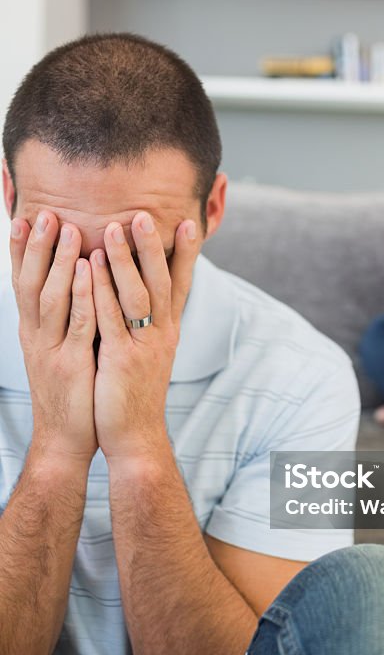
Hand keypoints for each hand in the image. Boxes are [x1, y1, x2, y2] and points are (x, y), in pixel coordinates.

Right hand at [9, 212, 97, 464]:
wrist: (65, 441)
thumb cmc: (70, 393)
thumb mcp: (60, 352)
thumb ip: (64, 321)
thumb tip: (72, 290)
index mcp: (34, 333)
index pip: (23, 285)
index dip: (23, 253)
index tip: (25, 219)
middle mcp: (37, 337)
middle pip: (30, 284)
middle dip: (37, 248)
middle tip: (44, 213)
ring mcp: (52, 350)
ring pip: (51, 297)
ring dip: (59, 261)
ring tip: (67, 228)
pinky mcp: (72, 364)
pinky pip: (78, 322)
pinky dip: (83, 293)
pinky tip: (90, 269)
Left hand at [90, 212, 198, 464]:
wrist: (135, 436)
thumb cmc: (136, 391)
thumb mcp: (150, 352)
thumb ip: (148, 322)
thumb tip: (145, 292)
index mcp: (169, 330)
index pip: (181, 284)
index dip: (187, 254)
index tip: (190, 223)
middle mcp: (162, 334)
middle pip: (162, 282)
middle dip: (154, 246)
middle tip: (145, 214)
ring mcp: (143, 346)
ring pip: (137, 295)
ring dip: (126, 259)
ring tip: (115, 226)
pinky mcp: (122, 360)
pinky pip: (111, 318)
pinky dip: (101, 289)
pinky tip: (91, 266)